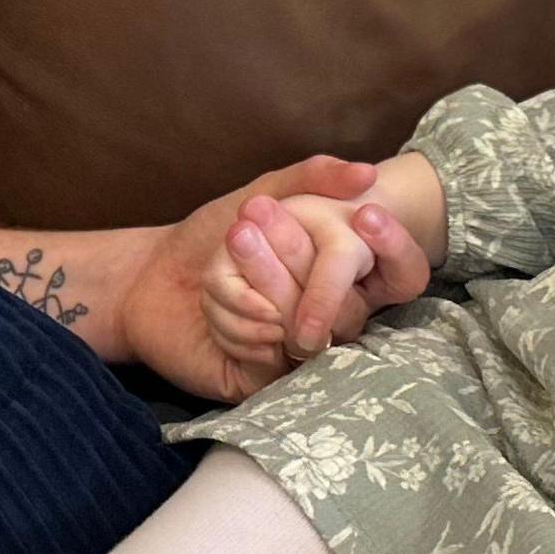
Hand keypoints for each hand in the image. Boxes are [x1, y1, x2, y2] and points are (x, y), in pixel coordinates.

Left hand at [116, 157, 434, 401]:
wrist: (149, 274)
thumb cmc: (213, 234)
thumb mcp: (266, 191)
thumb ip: (314, 177)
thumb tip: (366, 173)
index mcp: (345, 279)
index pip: (405, 274)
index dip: (395, 246)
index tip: (367, 217)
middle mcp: (333, 321)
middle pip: (349, 308)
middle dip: (291, 257)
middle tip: (244, 227)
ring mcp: (300, 354)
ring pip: (308, 333)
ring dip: (261, 283)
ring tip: (227, 248)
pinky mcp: (261, 380)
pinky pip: (272, 357)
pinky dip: (240, 321)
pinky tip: (212, 300)